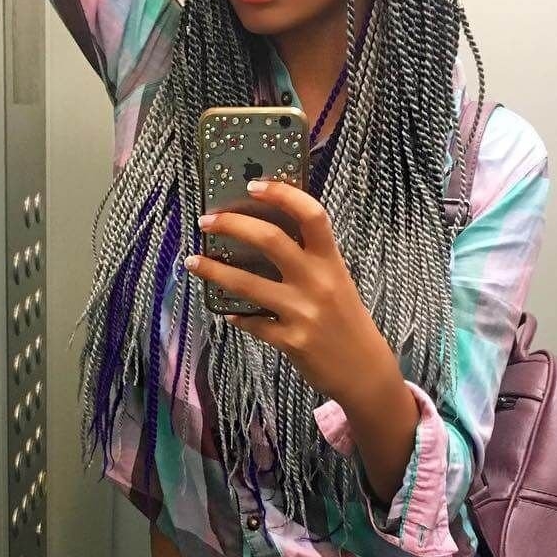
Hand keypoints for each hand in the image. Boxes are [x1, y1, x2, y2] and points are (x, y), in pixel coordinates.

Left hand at [186, 179, 391, 404]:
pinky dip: (236, 317)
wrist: (364, 371)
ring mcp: (303, 312)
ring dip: (214, 270)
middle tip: (206, 221)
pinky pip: (252, 323)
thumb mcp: (337, 282)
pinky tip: (228, 313)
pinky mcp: (291, 341)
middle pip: (270, 240)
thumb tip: (264, 236)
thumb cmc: (346, 320)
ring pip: (247, 284)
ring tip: (192, 262)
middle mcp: (318, 282)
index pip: (310, 215)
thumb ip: (309, 260)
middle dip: (232, 225)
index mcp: (331, 261)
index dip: (282, 195)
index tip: (253, 186)